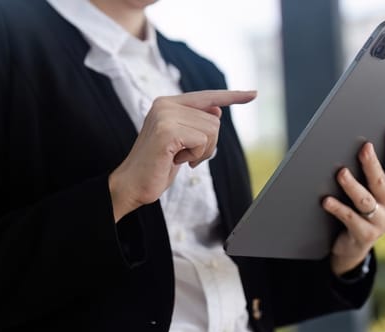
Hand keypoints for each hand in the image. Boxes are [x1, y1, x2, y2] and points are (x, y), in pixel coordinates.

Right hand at [108, 90, 256, 221]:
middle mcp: (165, 104)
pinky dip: (194, 156)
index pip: (207, 96)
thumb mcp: (181, 142)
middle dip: (207, 145)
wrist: (131, 185)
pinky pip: (202, 141)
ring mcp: (165, 115)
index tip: (253, 94)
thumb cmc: (156, 166)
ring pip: (211, 130)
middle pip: (214, 120)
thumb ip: (195, 124)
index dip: (232, 96)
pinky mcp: (167, 131)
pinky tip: (175, 160)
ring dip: (201, 152)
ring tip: (177, 158)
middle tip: (183, 156)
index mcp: (167, 103)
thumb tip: (217, 110)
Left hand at [323, 125, 384, 275]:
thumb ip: (370, 173)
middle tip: (364, 148)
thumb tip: (358, 145)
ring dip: (352, 185)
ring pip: (365, 200)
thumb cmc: (360, 209)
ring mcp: (381, 222)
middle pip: (381, 181)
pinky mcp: (365, 235)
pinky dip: (337, 207)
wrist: (353, 246)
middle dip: (372, 164)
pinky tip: (326, 200)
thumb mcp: (370, 192)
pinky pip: (349, 218)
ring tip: (341, 173)